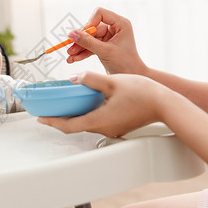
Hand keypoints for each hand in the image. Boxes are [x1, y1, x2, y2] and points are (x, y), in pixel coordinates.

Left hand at [38, 71, 169, 136]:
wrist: (166, 105)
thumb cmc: (143, 94)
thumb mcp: (113, 82)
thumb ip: (90, 80)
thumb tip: (74, 79)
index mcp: (99, 120)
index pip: (69, 126)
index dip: (53, 123)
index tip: (40, 118)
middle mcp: (104, 128)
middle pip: (76, 126)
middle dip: (60, 119)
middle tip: (47, 111)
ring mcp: (112, 128)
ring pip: (86, 124)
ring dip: (73, 117)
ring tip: (62, 106)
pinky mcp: (118, 125)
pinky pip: (97, 121)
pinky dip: (86, 114)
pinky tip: (85, 104)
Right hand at [67, 7, 146, 74]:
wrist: (132, 77)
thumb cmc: (125, 64)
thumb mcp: (105, 52)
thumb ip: (88, 42)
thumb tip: (71, 34)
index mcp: (120, 24)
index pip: (100, 13)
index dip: (89, 22)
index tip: (82, 34)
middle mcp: (114, 28)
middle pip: (91, 28)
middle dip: (80, 39)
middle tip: (70, 48)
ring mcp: (108, 37)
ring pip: (89, 38)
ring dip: (79, 47)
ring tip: (70, 56)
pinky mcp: (104, 46)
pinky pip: (90, 46)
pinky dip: (82, 52)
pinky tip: (74, 59)